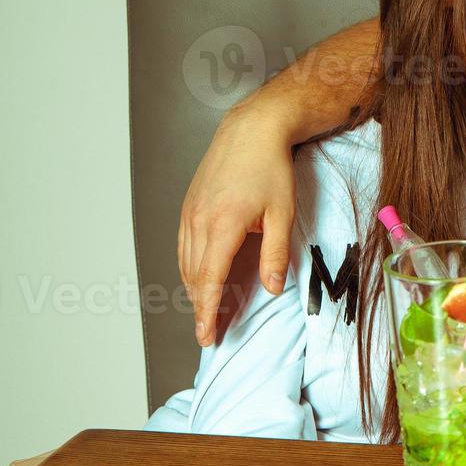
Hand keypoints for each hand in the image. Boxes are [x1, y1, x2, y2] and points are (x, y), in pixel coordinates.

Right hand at [180, 104, 297, 345]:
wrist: (251, 129)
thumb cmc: (270, 168)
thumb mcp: (281, 213)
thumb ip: (276, 254)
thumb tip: (273, 288)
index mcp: (222, 225)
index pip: (209, 280)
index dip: (206, 312)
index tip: (206, 335)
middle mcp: (199, 220)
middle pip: (193, 276)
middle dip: (199, 307)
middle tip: (209, 332)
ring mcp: (190, 212)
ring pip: (185, 262)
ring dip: (193, 289)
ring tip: (206, 310)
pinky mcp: (189, 205)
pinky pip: (183, 245)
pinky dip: (189, 267)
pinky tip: (200, 276)